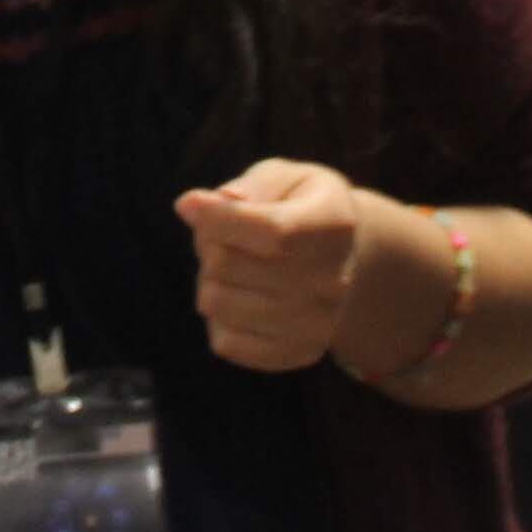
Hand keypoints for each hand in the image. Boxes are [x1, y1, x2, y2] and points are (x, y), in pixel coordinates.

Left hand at [172, 160, 377, 372]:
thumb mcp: (286, 178)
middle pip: (228, 264)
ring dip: (210, 278)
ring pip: (216, 302)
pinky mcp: (296, 354)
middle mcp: (333, 281)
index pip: (269, 231)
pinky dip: (219, 317)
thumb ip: (249, 187)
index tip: (190, 203)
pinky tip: (242, 297)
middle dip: (209, 241)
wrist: (341, 259)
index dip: (217, 217)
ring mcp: (316, 325)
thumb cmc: (300, 207)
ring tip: (234, 266)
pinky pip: (224, 341)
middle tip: (224, 235)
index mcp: (334, 225)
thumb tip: (192, 206)